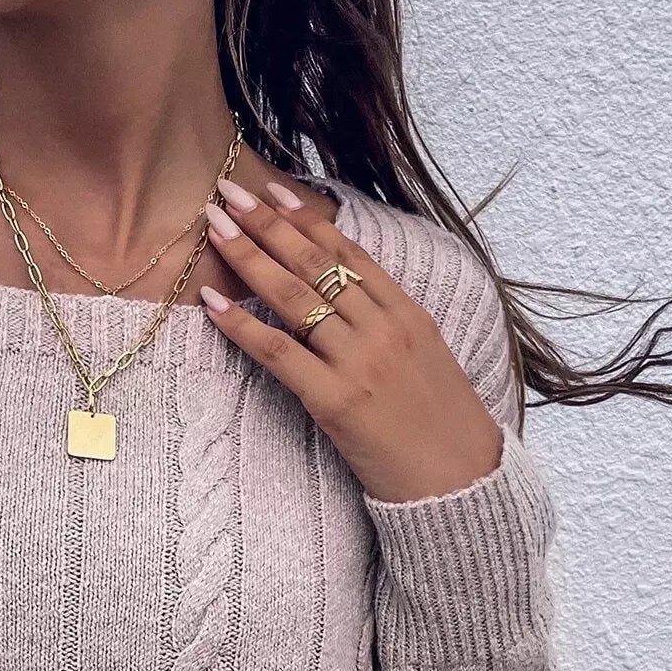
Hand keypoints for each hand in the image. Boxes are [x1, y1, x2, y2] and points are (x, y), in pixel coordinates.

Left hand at [198, 177, 505, 503]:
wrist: (459, 480)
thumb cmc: (440, 427)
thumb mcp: (425, 358)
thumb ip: (388, 324)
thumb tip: (346, 300)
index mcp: (407, 313)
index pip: (349, 252)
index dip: (306, 219)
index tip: (273, 190)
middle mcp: (382, 328)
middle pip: (314, 264)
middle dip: (267, 223)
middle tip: (228, 192)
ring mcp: (358, 362)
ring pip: (294, 298)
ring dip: (249, 257)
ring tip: (214, 228)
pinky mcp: (334, 400)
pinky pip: (278, 353)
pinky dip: (242, 325)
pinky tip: (213, 302)